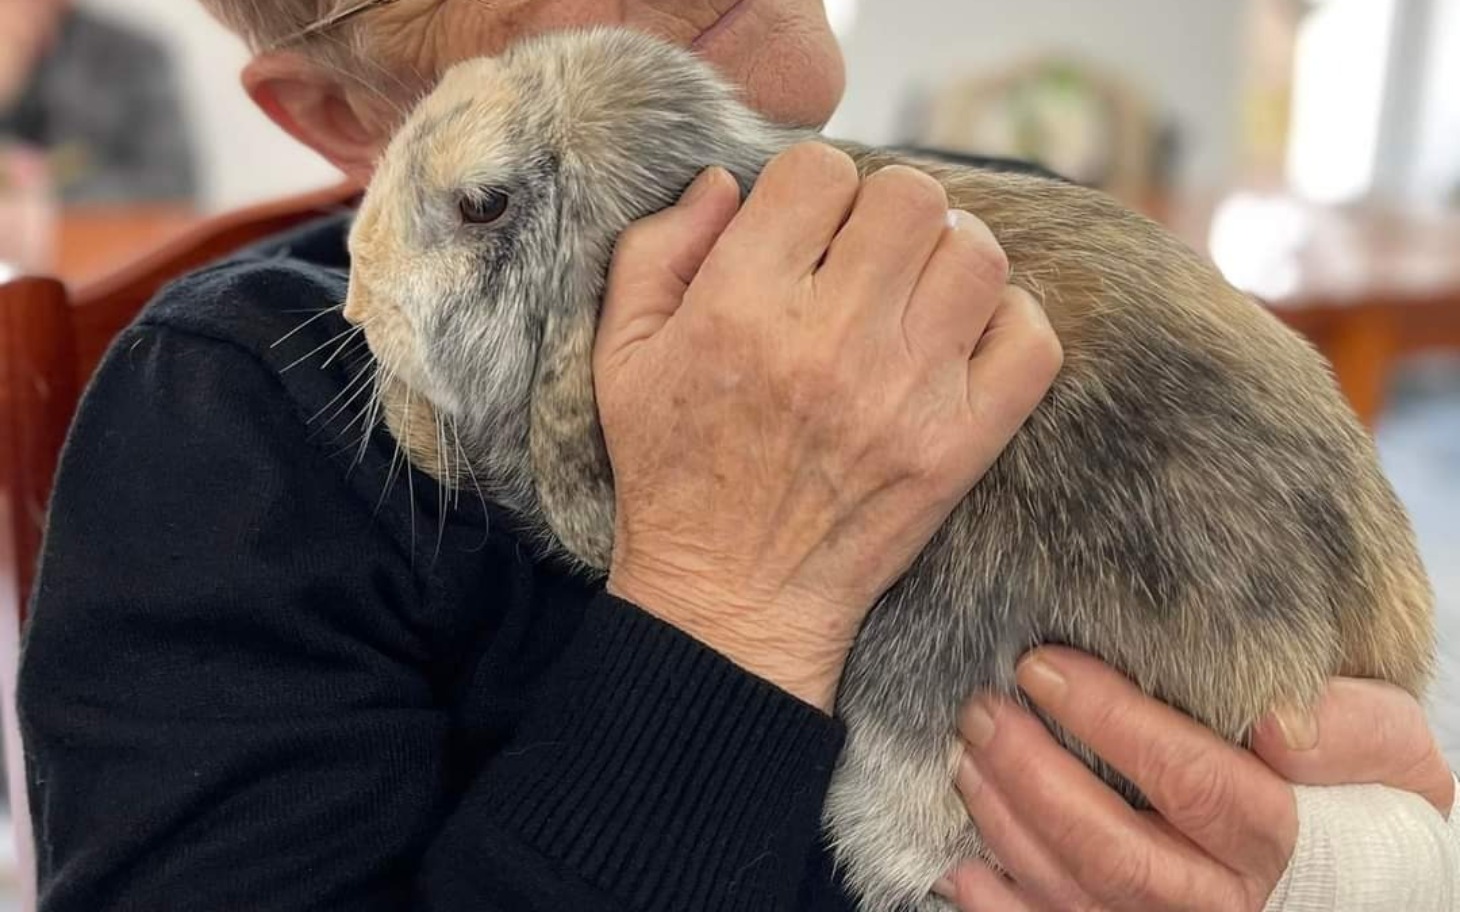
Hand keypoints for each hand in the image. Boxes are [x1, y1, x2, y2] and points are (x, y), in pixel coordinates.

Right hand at [594, 143, 1060, 710]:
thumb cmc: (671, 473)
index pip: (821, 170)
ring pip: (978, 254)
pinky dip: (1008, 326)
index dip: (814, 188)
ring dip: (950, 260)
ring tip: (916, 296)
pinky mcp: (961, 444)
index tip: (806, 230)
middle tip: (866, 258)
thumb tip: (725, 181)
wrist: (731, 600)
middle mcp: (831, 340)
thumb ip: (656, 250)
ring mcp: (907, 393)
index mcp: (741, 306)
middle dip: (887, 213)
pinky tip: (959, 344)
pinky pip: (1032, 339)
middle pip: (913, 197)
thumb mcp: (623, 357)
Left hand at [938, 647, 1454, 909]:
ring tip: (965, 757)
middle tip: (982, 710)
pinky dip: (1002, 906)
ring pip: (1079, 895)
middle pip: (1116, 851)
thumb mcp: (1388, 752)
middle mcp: (1224, 904)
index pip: (1191, 781)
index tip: (1044, 666)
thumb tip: (1274, 718)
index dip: (1112, 721)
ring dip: (1007, 826)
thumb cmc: (1369, 801)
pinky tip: (962, 863)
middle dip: (1034, 777)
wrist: (1371, 880)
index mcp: (1282, 842)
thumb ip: (1348, 730)